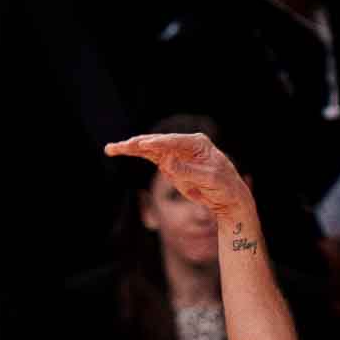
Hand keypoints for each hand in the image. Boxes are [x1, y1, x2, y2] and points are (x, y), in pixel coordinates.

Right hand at [104, 133, 250, 220]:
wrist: (228, 197)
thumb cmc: (224, 186)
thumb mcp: (208, 180)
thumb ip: (187, 171)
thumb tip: (166, 161)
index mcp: (197, 143)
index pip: (172, 142)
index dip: (156, 143)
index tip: (142, 145)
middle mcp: (184, 145)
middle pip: (157, 142)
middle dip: (137, 144)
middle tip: (119, 147)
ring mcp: (175, 153)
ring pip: (150, 148)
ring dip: (131, 148)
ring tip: (112, 149)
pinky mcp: (170, 164)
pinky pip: (150, 157)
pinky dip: (136, 154)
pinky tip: (121, 151)